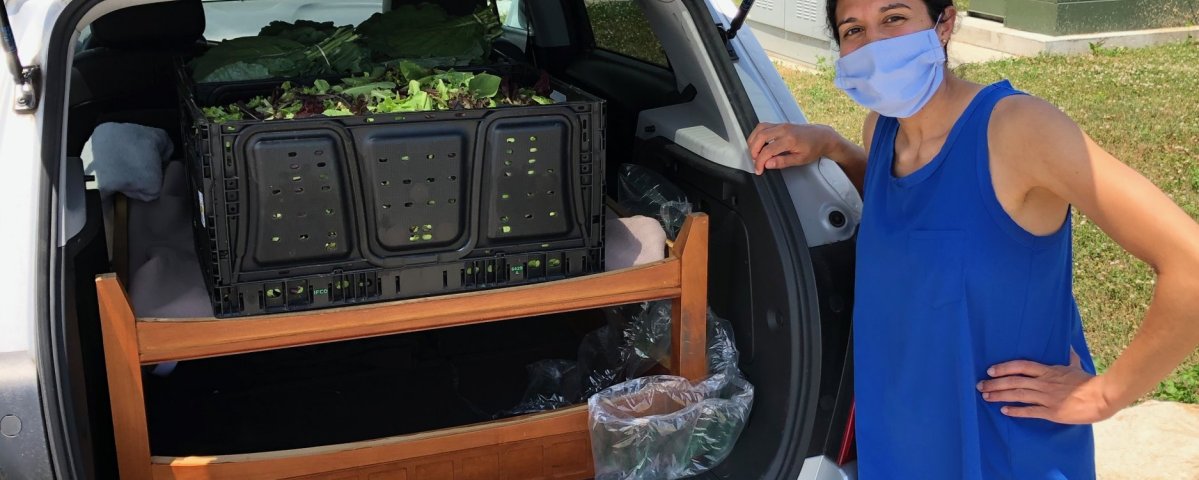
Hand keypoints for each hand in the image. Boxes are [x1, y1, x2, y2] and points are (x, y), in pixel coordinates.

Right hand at [747, 122, 834, 174]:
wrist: (822, 136)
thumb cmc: (814, 148)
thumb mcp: (800, 160)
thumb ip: (783, 162)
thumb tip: (768, 164)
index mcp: (789, 140)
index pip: (767, 150)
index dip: (760, 162)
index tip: (759, 170)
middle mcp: (783, 130)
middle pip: (760, 137)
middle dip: (754, 151)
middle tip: (755, 162)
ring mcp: (781, 125)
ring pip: (759, 129)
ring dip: (753, 141)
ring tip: (754, 153)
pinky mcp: (780, 124)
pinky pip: (763, 126)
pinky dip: (757, 135)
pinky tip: (758, 143)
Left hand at [978, 350, 1115, 424]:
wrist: (1102, 397)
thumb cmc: (1089, 382)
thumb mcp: (1076, 366)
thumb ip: (1069, 358)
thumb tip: (1068, 348)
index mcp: (1048, 371)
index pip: (1021, 366)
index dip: (1004, 367)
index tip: (991, 370)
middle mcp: (1044, 383)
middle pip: (1014, 381)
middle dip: (995, 383)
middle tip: (979, 385)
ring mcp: (1047, 397)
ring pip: (1018, 395)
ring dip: (1000, 395)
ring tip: (986, 397)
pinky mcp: (1052, 412)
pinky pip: (1030, 411)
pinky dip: (1016, 411)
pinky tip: (1004, 411)